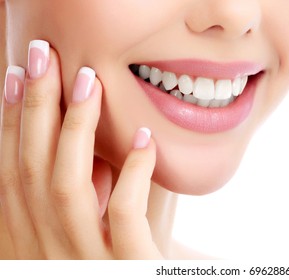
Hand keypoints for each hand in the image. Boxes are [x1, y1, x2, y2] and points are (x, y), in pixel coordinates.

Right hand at [0, 40, 160, 258]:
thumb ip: (79, 205)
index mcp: (29, 245)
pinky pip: (122, 215)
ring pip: (66, 186)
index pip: (12, 174)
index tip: (15, 76)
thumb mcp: (82, 243)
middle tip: (43, 56)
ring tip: (88, 80)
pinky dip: (131, 172)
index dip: (9, 123)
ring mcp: (82, 263)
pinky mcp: (126, 267)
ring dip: (74, 129)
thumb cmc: (113, 271)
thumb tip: (92, 154)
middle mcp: (45, 253)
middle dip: (35, 108)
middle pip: (31, 170)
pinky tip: (143, 139)